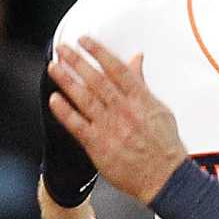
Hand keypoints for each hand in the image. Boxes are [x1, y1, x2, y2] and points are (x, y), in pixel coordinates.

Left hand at [47, 38, 187, 202]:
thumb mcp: (159, 109)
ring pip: (84, 98)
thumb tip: (136, 59)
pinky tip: (54, 99)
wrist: (164, 178)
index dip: (98, 51)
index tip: (84, 40)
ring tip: (54, 68)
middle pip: (96, 79)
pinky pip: (78, 125)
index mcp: (140, 99)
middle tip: (62, 48)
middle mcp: (124, 110)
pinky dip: (65, 112)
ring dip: (67, 81)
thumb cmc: (164, 145)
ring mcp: (110, 127)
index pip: (116, 68)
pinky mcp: (99, 146)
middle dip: (77, 61)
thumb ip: (142, 83)